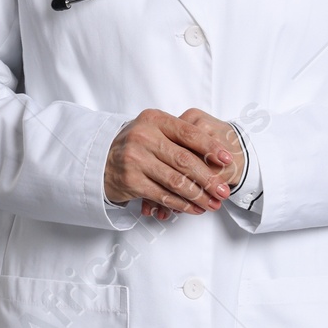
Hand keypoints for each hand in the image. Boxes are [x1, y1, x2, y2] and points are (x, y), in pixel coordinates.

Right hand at [105, 108, 243, 218]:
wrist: (99, 160)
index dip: (211, 147)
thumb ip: (179, 137)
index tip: (228, 159)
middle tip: (224, 191)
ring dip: (198, 196)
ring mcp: (135, 159)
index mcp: (154, 119)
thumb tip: (218, 155)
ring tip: (212, 204)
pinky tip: (194, 208)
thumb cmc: (135, 145)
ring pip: (176, 181)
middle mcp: (143, 136)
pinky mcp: (131, 181)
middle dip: (209, 178)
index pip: (189, 133)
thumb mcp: (153, 130)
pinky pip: (163, 195)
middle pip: (185, 160)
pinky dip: (181, 205)